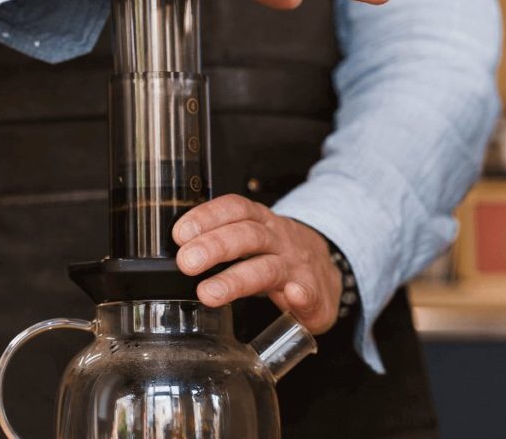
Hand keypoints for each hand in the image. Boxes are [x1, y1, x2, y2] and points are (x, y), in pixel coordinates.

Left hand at [173, 194, 342, 333]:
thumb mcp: (253, 239)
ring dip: (237, 279)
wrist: (326, 273)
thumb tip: (178, 249)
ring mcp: (296, 267)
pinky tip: (293, 296)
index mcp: (260, 224)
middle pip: (247, 235)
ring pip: (267, 268)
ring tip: (209, 293)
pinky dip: (303, 296)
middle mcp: (278, 240)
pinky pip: (311, 293)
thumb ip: (222, 240)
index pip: (234, 209)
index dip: (207, 217)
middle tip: (187, 263)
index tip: (180, 234)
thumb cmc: (279, 257)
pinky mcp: (315, 294)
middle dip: (214, 247)